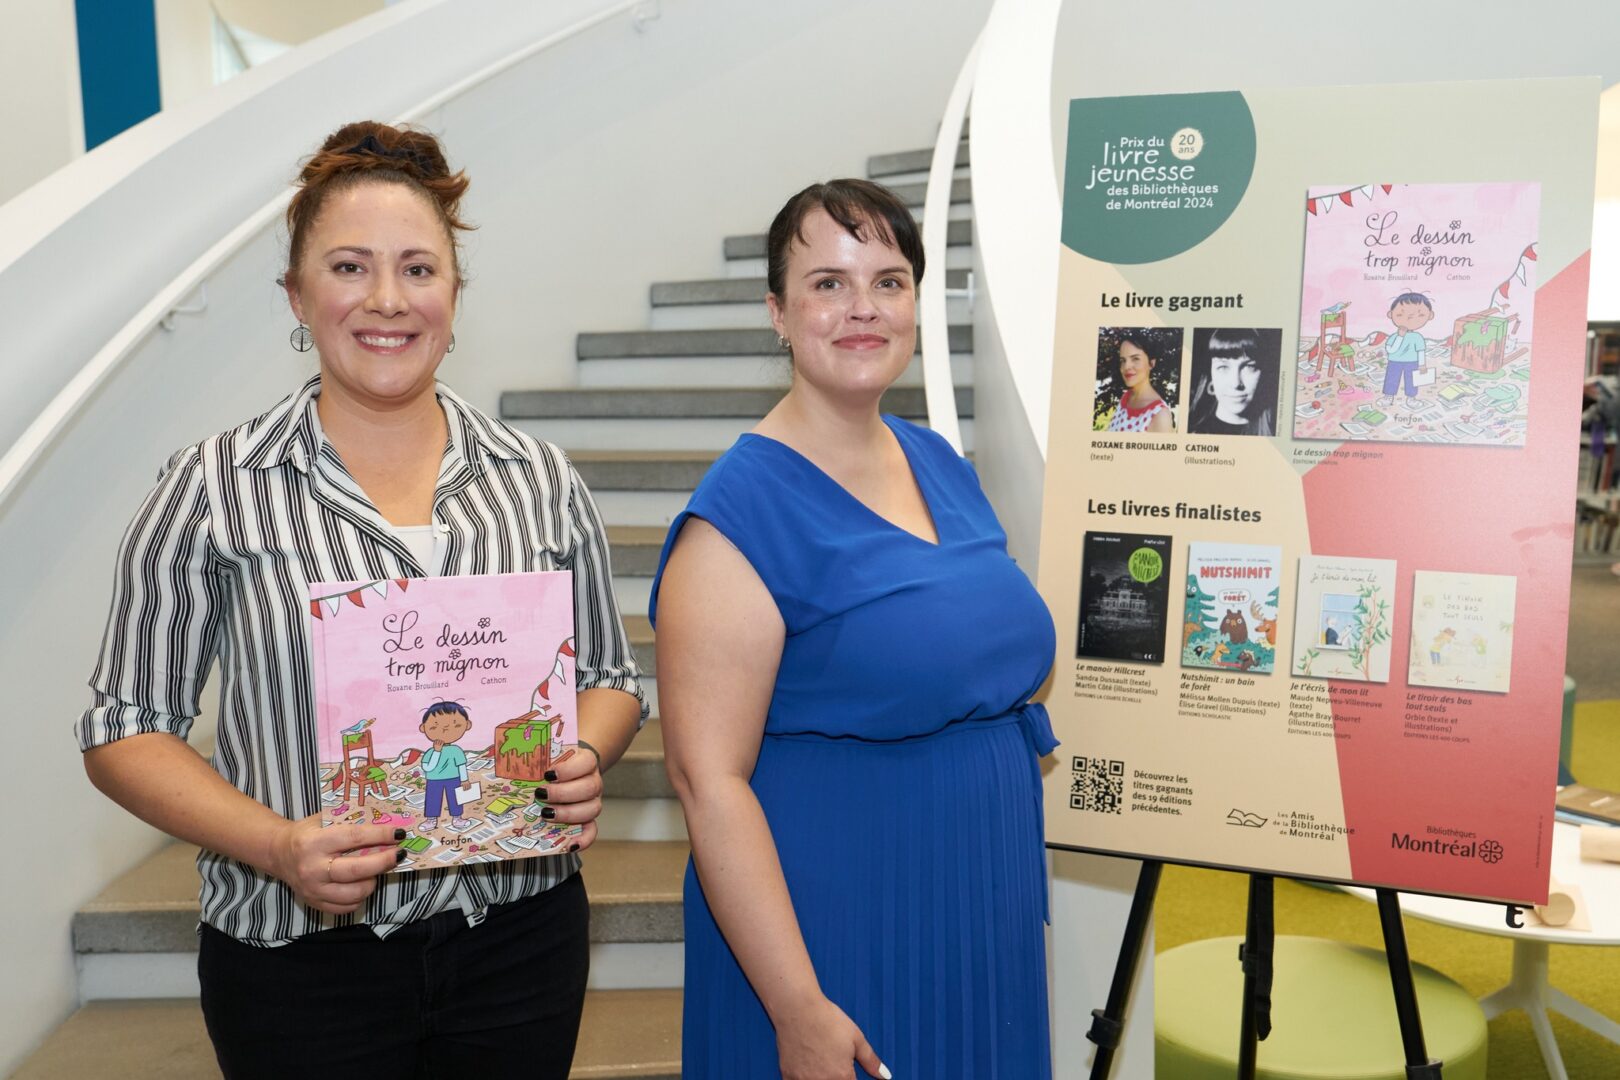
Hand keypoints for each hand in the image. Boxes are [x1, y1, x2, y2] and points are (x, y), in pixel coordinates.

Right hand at [266, 815, 403, 914]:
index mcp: (314, 842)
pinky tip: (362, 883)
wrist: (279, 853)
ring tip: (376, 870)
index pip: (354, 838)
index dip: (380, 836)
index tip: (399, 834)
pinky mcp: (314, 903)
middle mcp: (312, 868)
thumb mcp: (324, 819)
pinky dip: (360, 897)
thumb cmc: (307, 832)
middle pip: (356, 870)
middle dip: (384, 862)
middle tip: (399, 854)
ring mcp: (313, 889)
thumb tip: (385, 823)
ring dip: (372, 881)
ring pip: (354, 892)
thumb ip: (350, 821)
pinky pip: (346, 907)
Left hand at [534, 746, 603, 852]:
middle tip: (540, 794)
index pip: (587, 762)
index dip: (569, 769)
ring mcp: (592, 801)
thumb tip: (502, 757)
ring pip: (592, 809)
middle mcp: (593, 781)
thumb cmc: (553, 763)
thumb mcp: (547, 755)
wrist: (567, 770)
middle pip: (589, 788)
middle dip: (563, 793)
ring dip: (568, 814)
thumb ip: (536, 757)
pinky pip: (592, 830)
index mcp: (586, 761)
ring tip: (545, 814)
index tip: (548, 774)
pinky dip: (584, 839)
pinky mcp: (588, 818)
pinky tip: (569, 845)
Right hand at [775, 995, 887, 1079]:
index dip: (851, 1079)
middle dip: (838, 1079)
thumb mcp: (856, 1038)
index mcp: (842, 1076)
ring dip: (821, 1079)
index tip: (848, 1073)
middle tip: (834, 1065)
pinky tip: (807, 1069)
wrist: (797, 1008)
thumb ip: (871, 1061)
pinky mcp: (788, 1076)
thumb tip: (885, 1076)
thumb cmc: (827, 1019)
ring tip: (822, 1065)